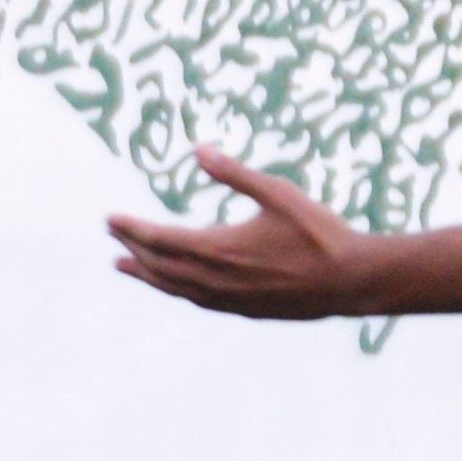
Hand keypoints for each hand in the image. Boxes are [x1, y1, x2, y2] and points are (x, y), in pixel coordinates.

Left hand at [109, 148, 383, 318]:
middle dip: (132, 248)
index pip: (158, 239)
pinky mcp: (242, 310)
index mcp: (218, 248)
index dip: (131, 229)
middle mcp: (214, 279)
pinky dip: (174, 289)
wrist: (352, 281)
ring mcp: (227, 298)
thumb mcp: (278, 194)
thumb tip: (199, 150)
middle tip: (113, 235)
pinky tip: (171, 285)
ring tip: (123, 265)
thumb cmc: (319, 233)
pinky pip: (195, 300)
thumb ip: (235, 174)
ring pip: (172, 287)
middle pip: (158, 265)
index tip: (110, 219)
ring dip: (146, 275)